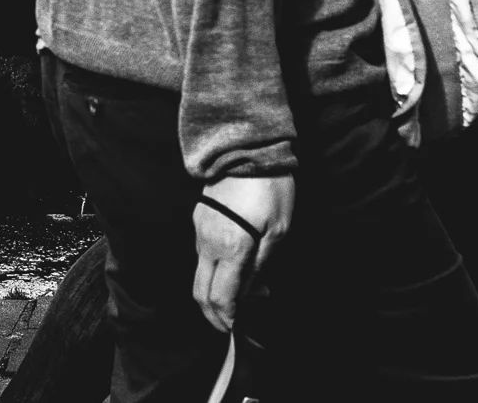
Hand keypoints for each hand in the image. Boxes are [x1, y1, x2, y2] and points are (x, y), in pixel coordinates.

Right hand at [191, 173, 293, 332]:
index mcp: (230, 248)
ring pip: (200, 274)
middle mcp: (208, 243)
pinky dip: (215, 270)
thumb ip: (261, 265)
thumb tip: (253, 292)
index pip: (220, 297)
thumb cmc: (270, 189)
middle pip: (200, 292)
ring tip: (244, 294)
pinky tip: (236, 268)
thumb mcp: (278, 231)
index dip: (227, 318)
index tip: (236, 328)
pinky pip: (202, 255)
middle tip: (231, 323)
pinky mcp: (199, 219)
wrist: (247, 149)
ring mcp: (200, 230)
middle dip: (213, 314)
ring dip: (216, 291)